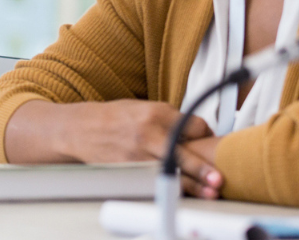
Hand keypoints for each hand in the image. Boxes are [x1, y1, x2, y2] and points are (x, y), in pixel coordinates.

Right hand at [66, 100, 222, 198]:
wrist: (81, 129)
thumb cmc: (112, 118)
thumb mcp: (144, 107)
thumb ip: (169, 119)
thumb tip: (194, 130)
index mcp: (155, 113)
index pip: (194, 125)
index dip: (205, 135)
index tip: (209, 142)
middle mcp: (148, 134)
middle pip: (182, 152)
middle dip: (201, 167)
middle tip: (217, 178)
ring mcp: (138, 154)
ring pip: (170, 172)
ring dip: (191, 184)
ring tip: (207, 191)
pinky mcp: (129, 170)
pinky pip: (155, 181)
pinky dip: (169, 186)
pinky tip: (179, 191)